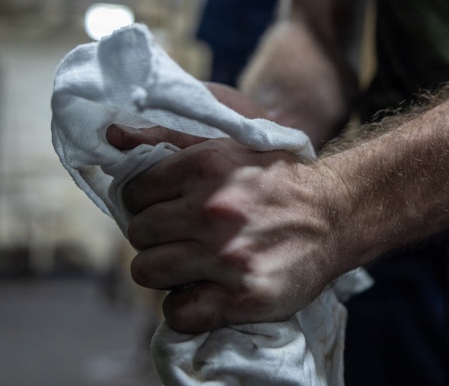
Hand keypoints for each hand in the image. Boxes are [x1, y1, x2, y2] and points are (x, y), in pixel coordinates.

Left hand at [109, 85, 350, 332]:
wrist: (336, 214)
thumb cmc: (275, 179)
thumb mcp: (228, 144)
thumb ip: (169, 137)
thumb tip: (112, 135)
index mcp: (205, 166)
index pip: (133, 193)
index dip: (146, 203)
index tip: (166, 209)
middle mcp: (213, 209)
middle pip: (138, 234)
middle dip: (155, 237)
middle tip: (182, 237)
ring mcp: (227, 256)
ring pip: (148, 272)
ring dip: (164, 272)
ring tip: (190, 265)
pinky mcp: (244, 296)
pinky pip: (178, 313)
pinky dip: (185, 308)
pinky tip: (203, 293)